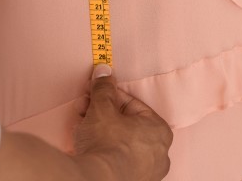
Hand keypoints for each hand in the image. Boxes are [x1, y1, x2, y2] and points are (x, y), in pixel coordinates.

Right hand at [73, 66, 172, 180]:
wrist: (96, 180)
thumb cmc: (107, 144)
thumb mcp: (103, 108)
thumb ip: (104, 89)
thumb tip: (103, 72)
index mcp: (160, 131)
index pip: (132, 105)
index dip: (109, 96)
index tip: (96, 93)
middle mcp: (159, 154)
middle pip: (126, 124)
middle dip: (102, 113)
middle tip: (85, 107)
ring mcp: (147, 172)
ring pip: (121, 143)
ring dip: (100, 130)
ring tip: (81, 125)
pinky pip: (117, 160)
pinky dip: (104, 150)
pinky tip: (87, 144)